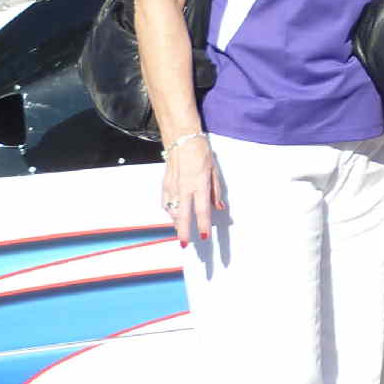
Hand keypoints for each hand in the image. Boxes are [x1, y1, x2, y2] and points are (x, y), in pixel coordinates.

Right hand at [161, 133, 223, 247]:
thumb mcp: (213, 170)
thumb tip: (219, 207)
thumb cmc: (200, 152)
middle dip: (184, 232)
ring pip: (173, 210)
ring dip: (177, 223)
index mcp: (199, 184)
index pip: (202, 210)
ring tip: (181, 233)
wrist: (182, 138)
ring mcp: (172, 186)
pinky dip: (170, 211)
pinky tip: (173, 215)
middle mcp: (184, 187)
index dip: (203, 225)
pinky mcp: (165, 183)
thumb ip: (215, 190)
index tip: (205, 237)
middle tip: (185, 245)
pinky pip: (166, 202)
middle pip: (183, 215)